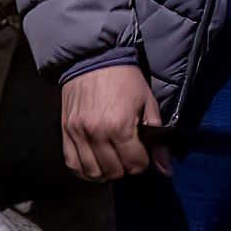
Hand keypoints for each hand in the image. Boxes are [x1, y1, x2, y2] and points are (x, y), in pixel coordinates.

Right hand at [60, 64, 170, 181]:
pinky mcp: (65, 131)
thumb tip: (165, 170)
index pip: (135, 164)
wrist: (92, 58)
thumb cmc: (124, 79)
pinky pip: (72, 163)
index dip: (143, 161)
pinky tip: (93, 163)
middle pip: (115, 171)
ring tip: (111, 160)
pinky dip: (84, 170)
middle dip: (125, 167)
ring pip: (93, 172)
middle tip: (127, 154)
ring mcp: (78, 133)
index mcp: (120, 126)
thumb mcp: (148, 104)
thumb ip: (157, 139)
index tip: (142, 152)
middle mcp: (96, 133)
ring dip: (106, 171)